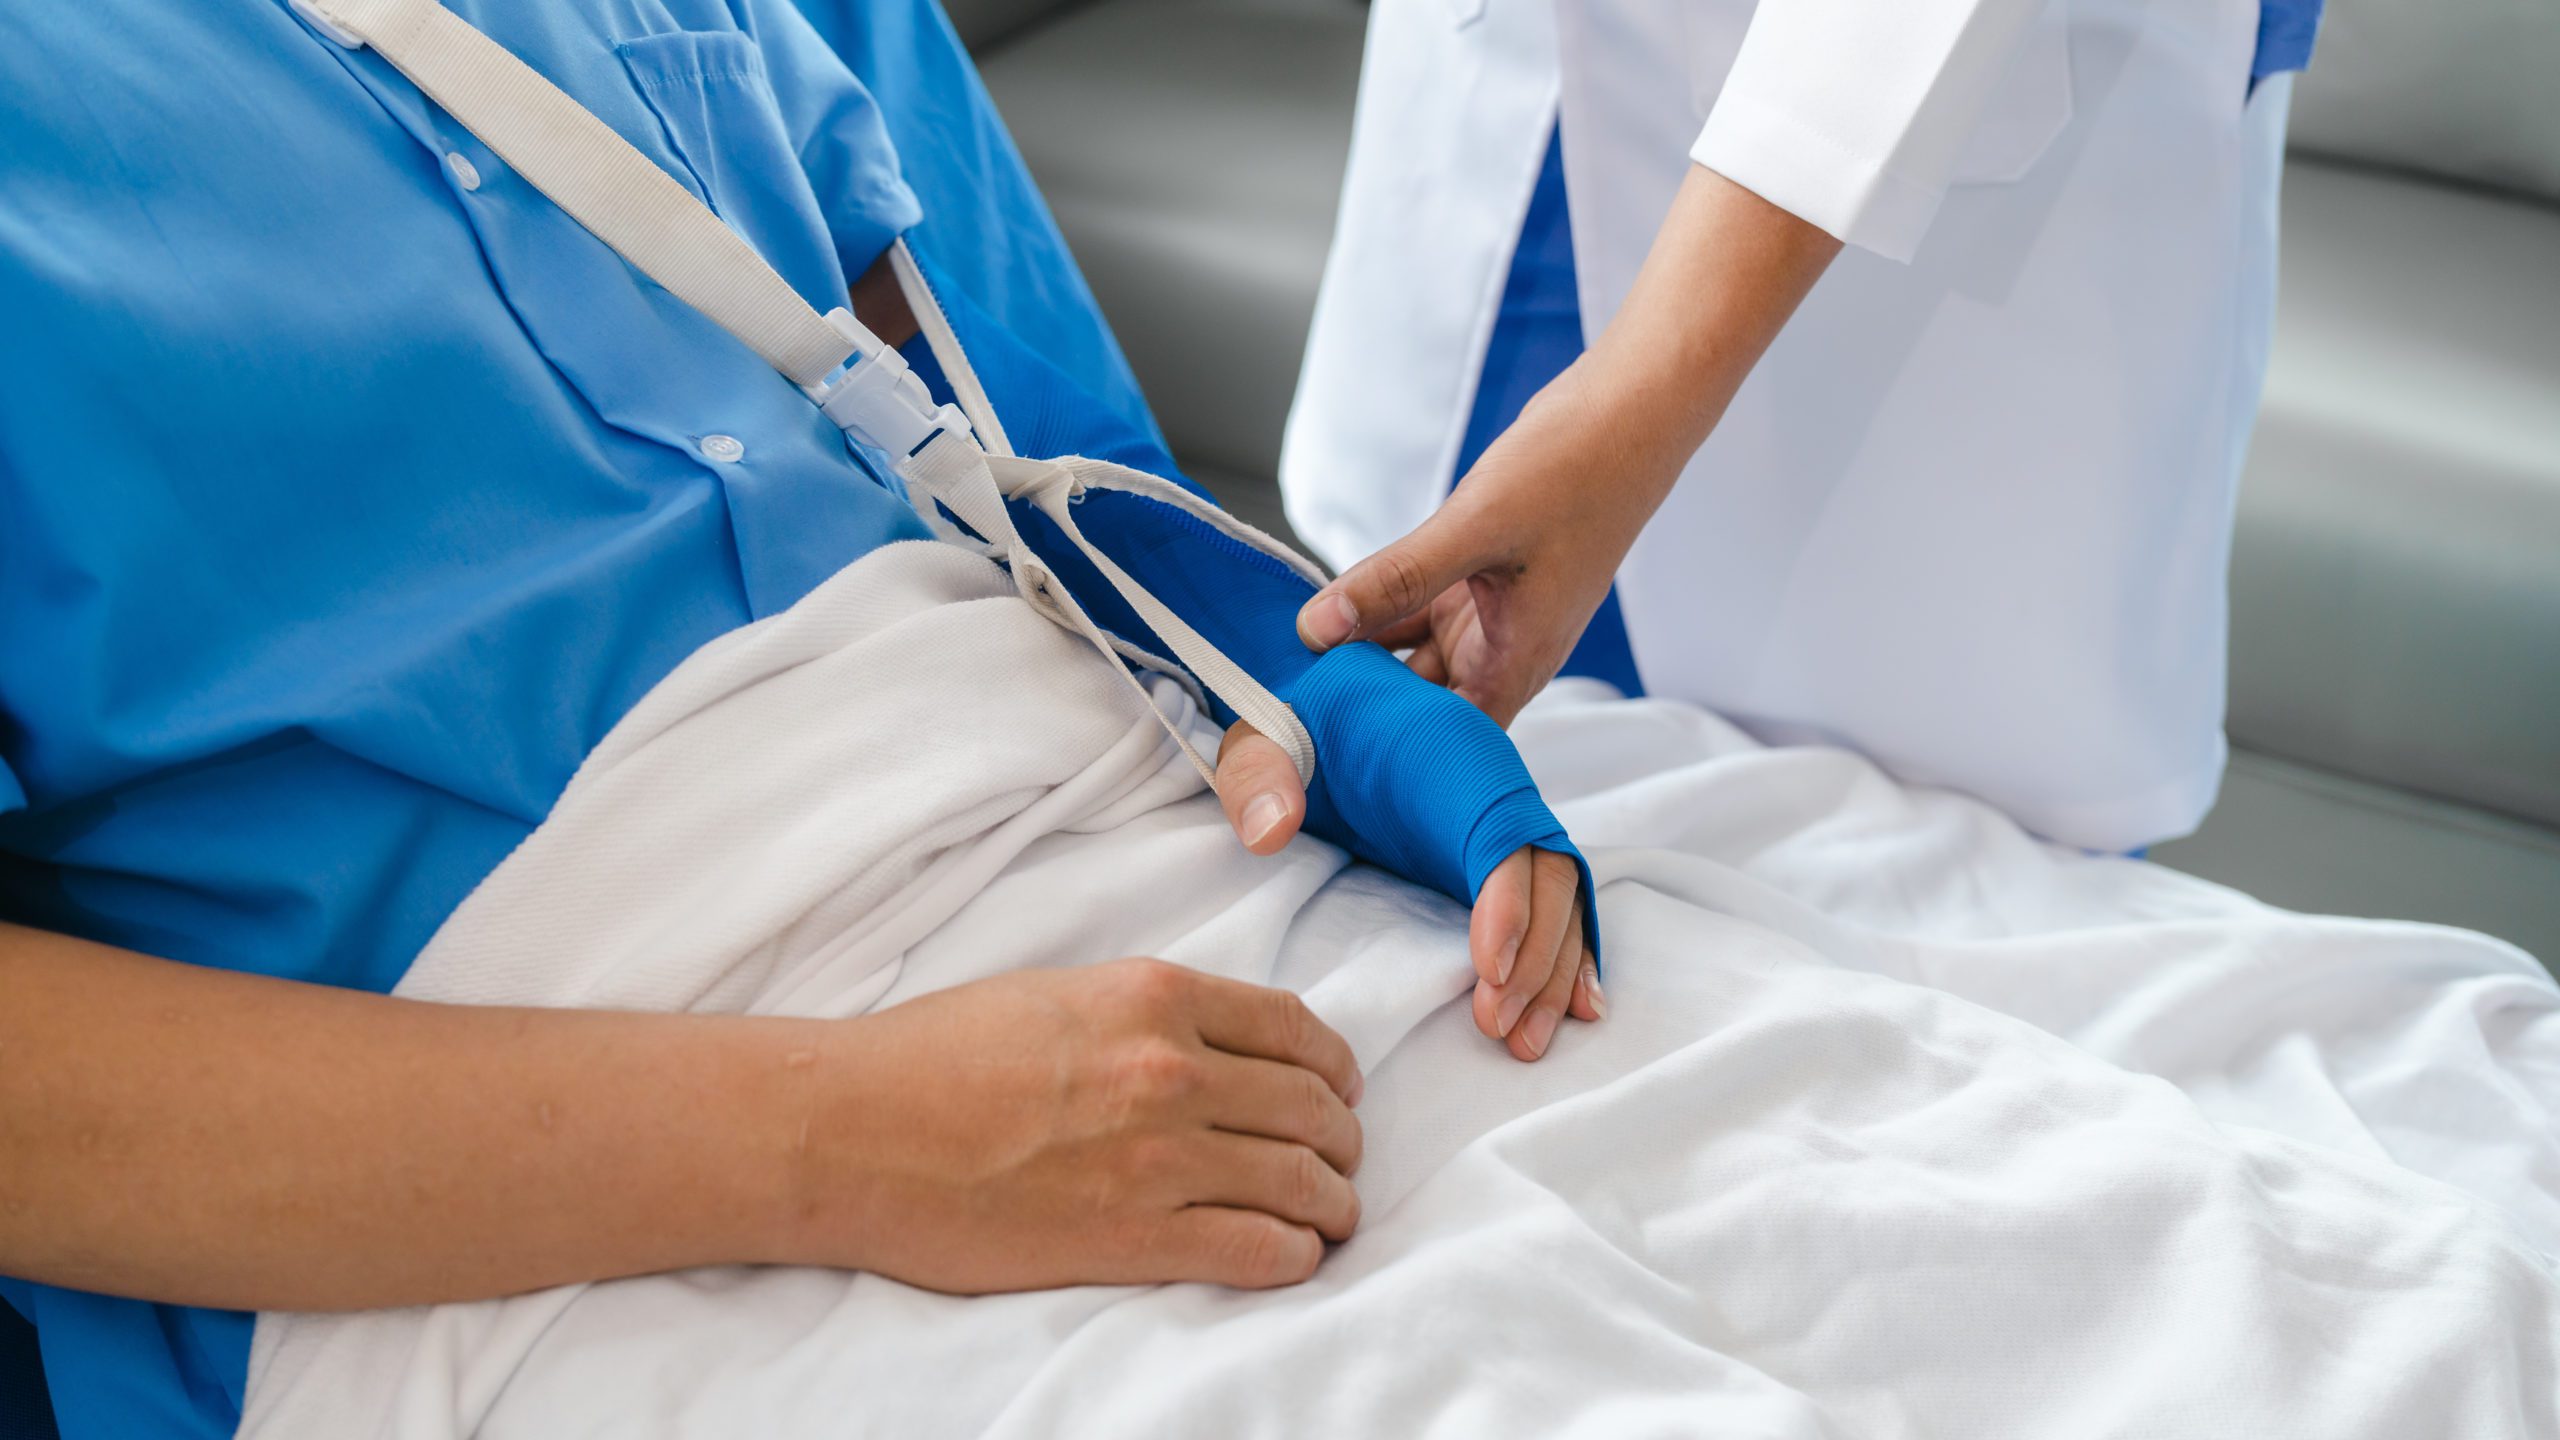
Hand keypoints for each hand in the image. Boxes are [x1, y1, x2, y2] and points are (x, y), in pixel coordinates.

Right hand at [791, 958, 1364, 1291]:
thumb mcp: (1058, 993)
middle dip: (1341, 1138)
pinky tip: (1291, 1255)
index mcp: (1156, 998)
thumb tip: (1203, 1040)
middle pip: (1313, 1107)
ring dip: (1334, 1202)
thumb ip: (1144, 1012)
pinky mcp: (1137, 1238)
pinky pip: (1260, 1250)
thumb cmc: (933, 1056)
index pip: (1296, 1029)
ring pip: (1302, 1182)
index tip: (1338, 1088)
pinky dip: (1294, 1255)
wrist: (855, 1129)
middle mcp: (1173, 1071)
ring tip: (1332, 1215)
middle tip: (1339, 1159)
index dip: (1333, 1066)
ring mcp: (1161, 1158)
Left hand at [1213, 721, 1601, 1060]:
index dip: (1511, 903)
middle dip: (1537, 956)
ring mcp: (1502, 817)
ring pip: (1558, 894)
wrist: (1322, 707)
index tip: (1488, 973)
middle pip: (1548, 872)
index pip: (1502, 829)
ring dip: (1551, 970)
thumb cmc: (1298, 724)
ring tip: (1523, 1040)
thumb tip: (1272, 829)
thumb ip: (1260, 774)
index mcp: (1449, 749)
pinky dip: (1567, 953)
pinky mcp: (1495, 850)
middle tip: (1499, 1028)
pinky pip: (1552, 898)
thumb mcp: (1266, 736)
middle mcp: (1494, 781)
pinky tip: (1573, 1009)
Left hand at [1294, 362, 1652, 726]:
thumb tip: (1316, 628)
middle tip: (1286, 709)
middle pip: (1420, 710)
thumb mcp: (1474, 529)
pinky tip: (1324, 613)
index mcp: (1516, 663)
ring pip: (1408, 661)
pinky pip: (1410, 615)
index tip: (1324, 752)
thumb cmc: (1573, 473)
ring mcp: (1486, 620)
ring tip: (1290, 669)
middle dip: (1360, 712)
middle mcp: (1500, 653)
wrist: (1623, 414)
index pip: (1449, 746)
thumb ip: (1395, 580)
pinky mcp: (1473, 585)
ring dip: (1357, 662)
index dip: (1394, 758)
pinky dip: (1372, 616)